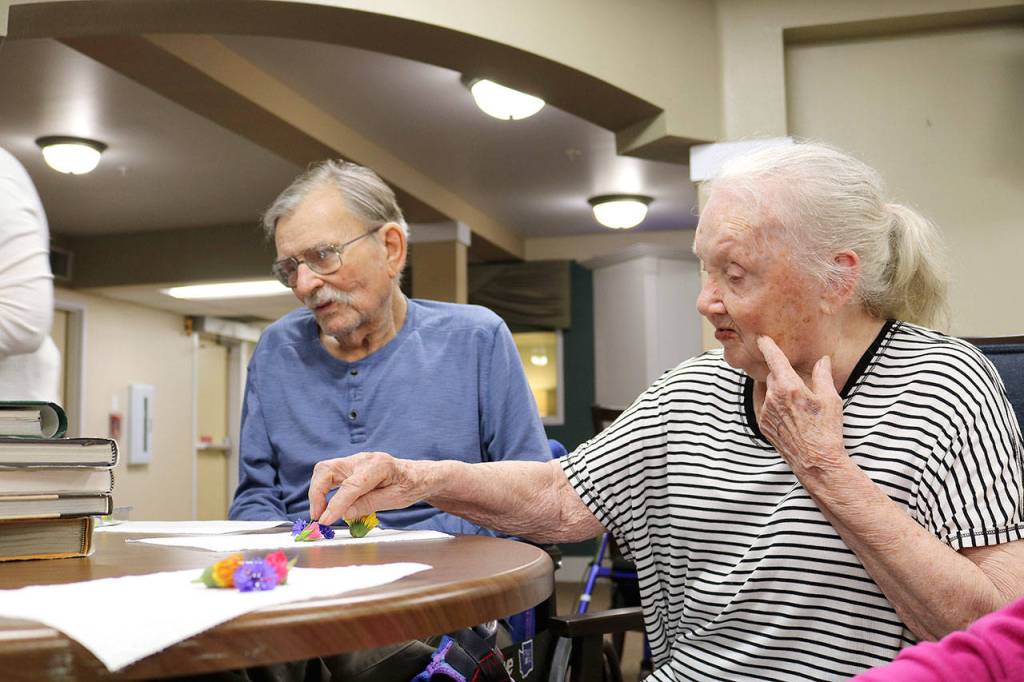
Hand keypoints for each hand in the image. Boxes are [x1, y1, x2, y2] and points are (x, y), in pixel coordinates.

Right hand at [309, 452, 426, 525]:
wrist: (417, 475)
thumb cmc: (410, 486)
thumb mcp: (395, 499)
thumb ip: (369, 504)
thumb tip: (344, 514)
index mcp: (378, 466)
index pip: (350, 486)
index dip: (335, 504)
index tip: (325, 521)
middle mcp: (363, 459)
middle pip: (327, 470)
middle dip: (317, 494)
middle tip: (318, 518)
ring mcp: (354, 461)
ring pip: (324, 470)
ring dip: (317, 492)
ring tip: (321, 514)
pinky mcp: (349, 467)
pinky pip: (329, 475)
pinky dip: (322, 490)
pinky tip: (326, 506)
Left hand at [755, 335, 847, 479]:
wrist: (815, 461)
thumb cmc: (826, 430)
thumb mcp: (831, 399)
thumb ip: (823, 375)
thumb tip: (822, 359)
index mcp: (789, 387)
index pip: (774, 360)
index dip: (768, 347)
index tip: (762, 339)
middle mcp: (773, 398)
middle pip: (773, 376)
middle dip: (782, 375)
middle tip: (798, 385)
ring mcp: (765, 412)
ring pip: (768, 392)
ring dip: (778, 391)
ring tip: (797, 405)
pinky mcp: (763, 424)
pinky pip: (765, 406)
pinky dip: (774, 405)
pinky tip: (790, 415)